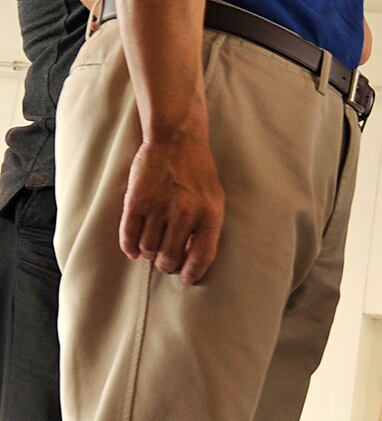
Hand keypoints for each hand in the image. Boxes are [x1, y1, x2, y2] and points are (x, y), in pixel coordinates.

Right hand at [120, 123, 224, 282]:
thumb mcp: (214, 200)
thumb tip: (193, 260)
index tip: (186, 279)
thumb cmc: (198, 174)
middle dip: (166, 265)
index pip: (202, 257)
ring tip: (153, 246)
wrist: (177, 141)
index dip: (192, 273)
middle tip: (165, 262)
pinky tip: (134, 249)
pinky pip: (128, 236)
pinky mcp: (135, 202)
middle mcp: (185, 214)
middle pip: (170, 258)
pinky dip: (129, 247)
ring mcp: (159, 207)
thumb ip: (207, 229)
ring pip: (148, 249)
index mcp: (209, 215)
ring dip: (148, 253)